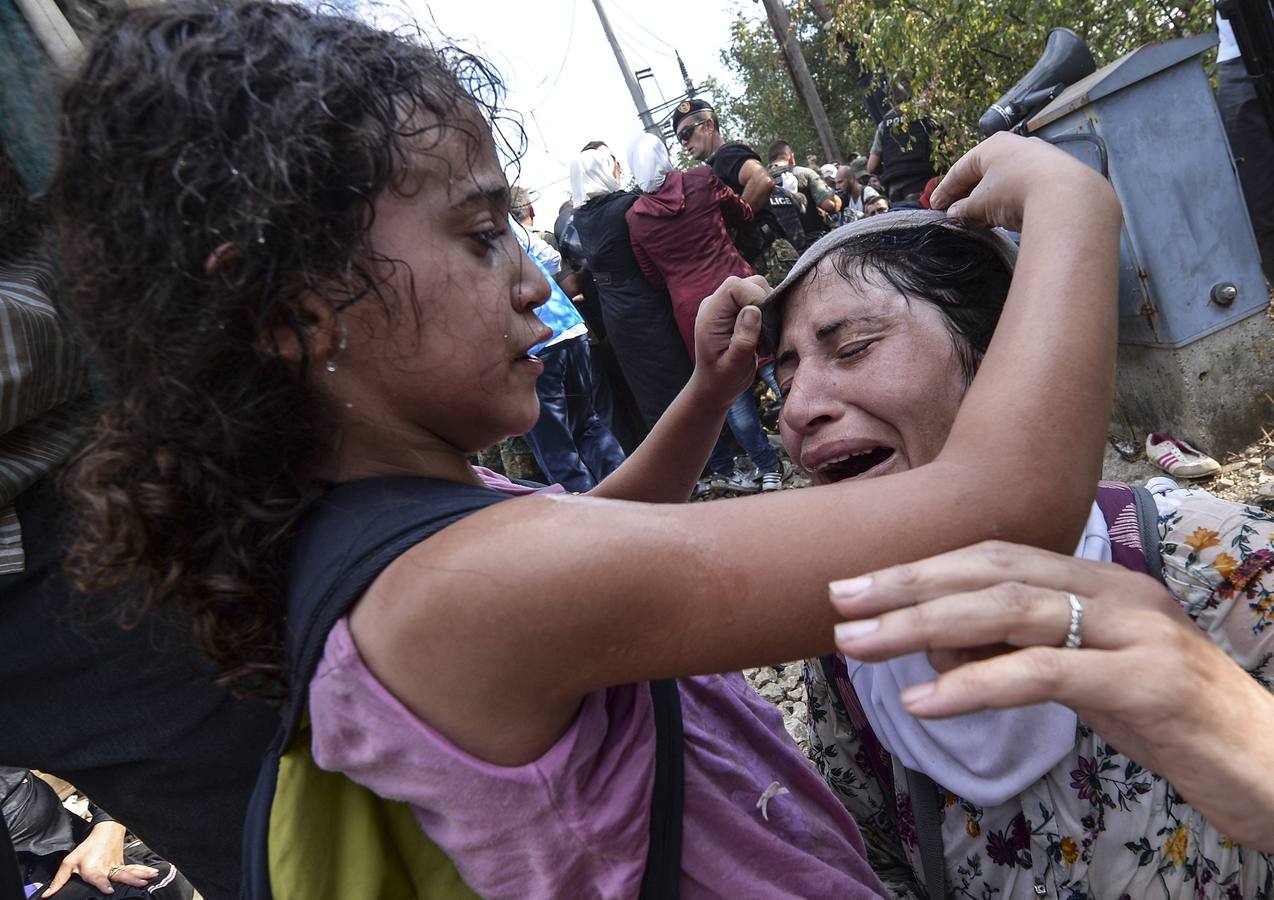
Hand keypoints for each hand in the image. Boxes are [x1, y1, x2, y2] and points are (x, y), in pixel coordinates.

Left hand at [43, 821, 157, 895]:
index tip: (109, 889)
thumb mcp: (70, 862)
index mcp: (92, 869)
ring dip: (140, 874)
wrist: (106, 831)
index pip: (98, 877)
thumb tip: (47, 895)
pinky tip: (154, 873)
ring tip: (149, 878)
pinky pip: (134, 868)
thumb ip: (59, 880)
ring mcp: (117, 865)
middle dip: (129, 879)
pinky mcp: (123, 863)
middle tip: (140, 883)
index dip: (103, 883)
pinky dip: (145, 870)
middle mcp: (106, 868)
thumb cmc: (87, 847)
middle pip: (119, 874)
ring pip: (129, 871)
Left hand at [689, 275, 766, 408]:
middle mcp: (716, 305)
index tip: (765, 323)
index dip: (755, 297)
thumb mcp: (734, 366)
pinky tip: (761, 338)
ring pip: (757, 290)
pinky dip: (767, 316)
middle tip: (766, 334)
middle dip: (765, 304)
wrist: (714, 387)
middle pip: (749, 283)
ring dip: (768, 311)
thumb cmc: (722, 380)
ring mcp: (726, 307)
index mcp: (710, 315)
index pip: (734, 286)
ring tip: (763, 338)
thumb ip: (743, 339)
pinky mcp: (736, 311)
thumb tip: (754, 310)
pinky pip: (759, 301)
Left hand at [827, 541, 1273, 850]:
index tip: (860, 585)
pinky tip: (921, 702)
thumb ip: (1026, 658)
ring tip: (856, 641)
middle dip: (907, 584)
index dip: (924, 568)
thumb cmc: (1180, 725)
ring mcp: (1136, 631)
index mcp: (1102, 585)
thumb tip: (941, 656)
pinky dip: (975, 685)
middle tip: (838, 599)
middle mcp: (1117, 593)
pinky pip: (1044, 673)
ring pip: (1009, 609)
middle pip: (991, 571)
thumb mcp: (1092, 683)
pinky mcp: (1148, 682)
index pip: (996, 557)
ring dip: (922, 624)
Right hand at [928, 132, 1115, 230]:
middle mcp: (1016, 146)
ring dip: (990, 198)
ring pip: (1006, 179)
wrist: (1066, 197)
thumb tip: (954, 214)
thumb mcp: (980, 204)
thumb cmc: (1014, 192)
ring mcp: (1039, 158)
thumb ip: (964, 209)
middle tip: (954, 211)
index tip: (934, 207)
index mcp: (992, 146)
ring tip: (979, 217)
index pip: (961, 169)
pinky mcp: (1056, 174)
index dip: (945, 190)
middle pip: (984, 172)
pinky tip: (1005, 215)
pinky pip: (1024, 186)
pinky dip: (1010, 200)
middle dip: (968, 193)